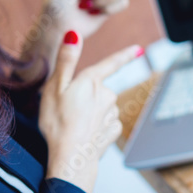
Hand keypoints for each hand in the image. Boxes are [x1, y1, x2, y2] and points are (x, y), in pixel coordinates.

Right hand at [38, 30, 142, 192]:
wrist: (71, 158)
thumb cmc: (58, 123)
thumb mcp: (55, 87)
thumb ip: (66, 60)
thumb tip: (74, 34)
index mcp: (91, 82)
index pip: (111, 63)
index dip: (124, 55)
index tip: (138, 50)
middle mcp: (107, 95)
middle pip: (97, 89)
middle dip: (84, 96)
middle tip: (65, 110)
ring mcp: (112, 114)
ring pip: (101, 107)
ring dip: (89, 113)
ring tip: (72, 124)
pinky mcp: (113, 130)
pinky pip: (104, 123)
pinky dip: (95, 127)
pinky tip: (85, 134)